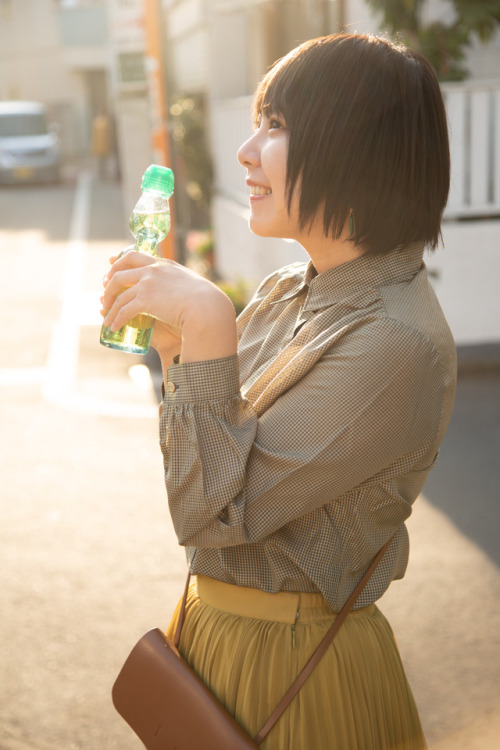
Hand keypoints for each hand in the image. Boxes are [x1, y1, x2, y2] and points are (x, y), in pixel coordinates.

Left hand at [101, 250, 236, 363]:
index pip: (134, 255)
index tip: (111, 267)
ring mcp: (148, 284)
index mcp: (163, 264)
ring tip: (107, 319)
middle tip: (105, 294)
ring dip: (110, 308)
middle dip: (109, 284)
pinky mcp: (146, 300)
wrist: (207, 307)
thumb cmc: (206, 300)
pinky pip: (125, 310)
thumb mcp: (191, 284)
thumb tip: (184, 292)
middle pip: (119, 272)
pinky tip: (114, 327)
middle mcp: (152, 270)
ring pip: (119, 294)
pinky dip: (116, 319)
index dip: (119, 261)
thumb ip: (181, 284)